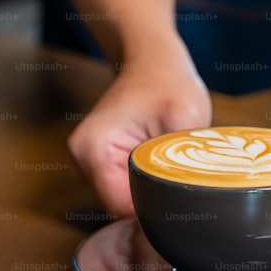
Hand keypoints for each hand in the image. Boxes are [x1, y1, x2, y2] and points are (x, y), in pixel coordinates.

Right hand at [67, 52, 210, 217]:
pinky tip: (160, 161)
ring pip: (124, 200)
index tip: (183, 197)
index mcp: (94, 151)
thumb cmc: (169, 82)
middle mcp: (81, 161)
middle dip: (155, 199)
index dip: (157, 209)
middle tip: (182, 173)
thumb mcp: (186, 120)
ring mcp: (86, 163)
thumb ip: (181, 165)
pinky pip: (125, 187)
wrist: (152, 60)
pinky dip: (145, 181)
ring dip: (151, 189)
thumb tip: (189, 203)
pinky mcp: (99, 164)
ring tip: (171, 161)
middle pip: (122, 208)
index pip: (124, 209)